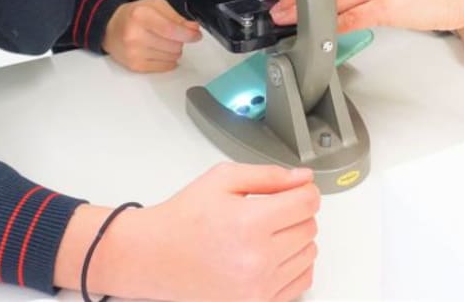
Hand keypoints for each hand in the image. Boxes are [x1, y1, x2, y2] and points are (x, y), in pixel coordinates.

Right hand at [63, 164, 319, 300]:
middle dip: (296, 213)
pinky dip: (294, 266)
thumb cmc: (184, 217)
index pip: (308, 202)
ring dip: (296, 239)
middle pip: (310, 227)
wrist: (153, 256)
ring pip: (309, 253)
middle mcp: (257, 259)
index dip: (304, 190)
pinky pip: (302, 282)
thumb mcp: (223, 179)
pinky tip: (271, 255)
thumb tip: (304, 178)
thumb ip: (269, 176)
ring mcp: (257, 288)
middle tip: (271, 211)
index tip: (295, 190)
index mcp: (249, 222)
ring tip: (266, 234)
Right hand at [103, 0, 201, 72]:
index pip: (170, 29)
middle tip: (172, 34)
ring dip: (173, 50)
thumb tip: (193, 29)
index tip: (196, 35)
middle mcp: (135, 35)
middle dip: (179, 40)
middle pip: (173, 45)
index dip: (187, 34)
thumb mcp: (155, 6)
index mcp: (141, 15)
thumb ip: (176, 17)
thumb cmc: (134, 15)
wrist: (109, 28)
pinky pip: (164, 67)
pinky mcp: (135, 66)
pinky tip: (160, 51)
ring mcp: (134, 52)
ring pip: (171, 57)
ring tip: (162, 41)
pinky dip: (168, 60)